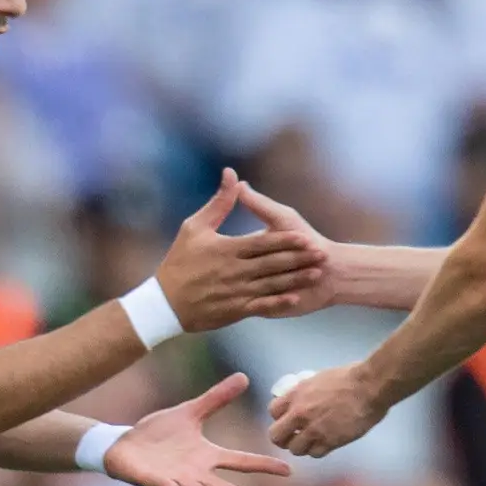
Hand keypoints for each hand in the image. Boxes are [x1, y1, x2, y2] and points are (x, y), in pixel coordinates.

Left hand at [96, 375, 295, 485]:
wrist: (124, 444)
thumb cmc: (158, 434)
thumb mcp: (190, 413)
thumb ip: (216, 399)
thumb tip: (244, 377)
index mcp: (206, 456)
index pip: (240, 461)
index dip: (262, 465)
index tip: (288, 470)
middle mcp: (194, 472)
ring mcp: (173, 478)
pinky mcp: (150, 479)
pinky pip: (159, 485)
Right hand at [152, 170, 325, 332]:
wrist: (164, 303)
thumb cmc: (179, 261)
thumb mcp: (194, 227)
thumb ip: (218, 203)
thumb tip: (232, 174)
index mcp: (226, 249)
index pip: (261, 244)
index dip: (284, 241)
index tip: (305, 237)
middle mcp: (234, 271)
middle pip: (272, 264)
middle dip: (298, 259)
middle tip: (321, 254)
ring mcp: (236, 292)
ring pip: (271, 285)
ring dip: (295, 280)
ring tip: (316, 274)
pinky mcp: (235, 310)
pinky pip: (261, 307)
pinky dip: (278, 303)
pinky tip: (294, 299)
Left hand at [268, 361, 389, 458]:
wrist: (369, 386)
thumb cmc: (348, 377)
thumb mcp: (318, 379)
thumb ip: (305, 392)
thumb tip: (301, 399)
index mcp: (296, 395)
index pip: (272, 412)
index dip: (280, 418)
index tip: (288, 419)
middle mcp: (300, 414)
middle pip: (276, 436)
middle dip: (283, 438)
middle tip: (293, 437)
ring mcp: (314, 430)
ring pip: (295, 449)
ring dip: (302, 446)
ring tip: (312, 441)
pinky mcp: (330, 441)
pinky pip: (315, 454)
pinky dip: (318, 450)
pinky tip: (325, 443)